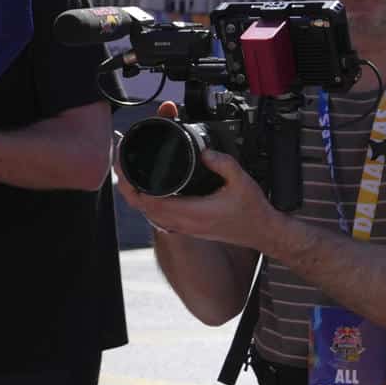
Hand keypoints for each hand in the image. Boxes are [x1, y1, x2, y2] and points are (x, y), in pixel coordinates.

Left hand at [113, 102, 284, 253]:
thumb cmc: (253, 212)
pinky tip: (148, 188)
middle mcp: (183, 223)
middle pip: (142, 207)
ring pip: (148, 213)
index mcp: (192, 214)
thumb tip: (205, 152)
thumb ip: (223, 163)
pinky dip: (148, 201)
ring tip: (130, 172)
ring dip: (136, 194)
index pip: (149, 203)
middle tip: (122, 162)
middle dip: (127, 185)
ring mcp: (184, 227)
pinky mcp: (187, 227)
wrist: (263, 233)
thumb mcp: (241, 181)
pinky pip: (158, 216)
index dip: (132, 185)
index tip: (125, 166)